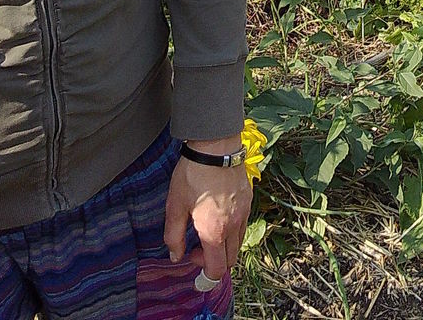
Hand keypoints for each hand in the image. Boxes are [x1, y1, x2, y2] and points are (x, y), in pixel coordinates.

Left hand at [164, 146, 252, 283]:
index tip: (192, 259)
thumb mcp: (175, 206)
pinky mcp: (248, 200)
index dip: (204, 274)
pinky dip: (233, 230)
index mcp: (214, 232)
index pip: (216, 269)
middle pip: (230, 260)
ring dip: (224, 246)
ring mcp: (244, 213)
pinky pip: (243, 225)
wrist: (216, 147)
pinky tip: (219, 214)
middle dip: (214, 261)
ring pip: (238, 243)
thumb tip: (176, 256)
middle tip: (197, 245)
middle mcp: (233, 226)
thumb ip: (174, 236)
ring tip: (208, 229)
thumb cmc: (193, 175)